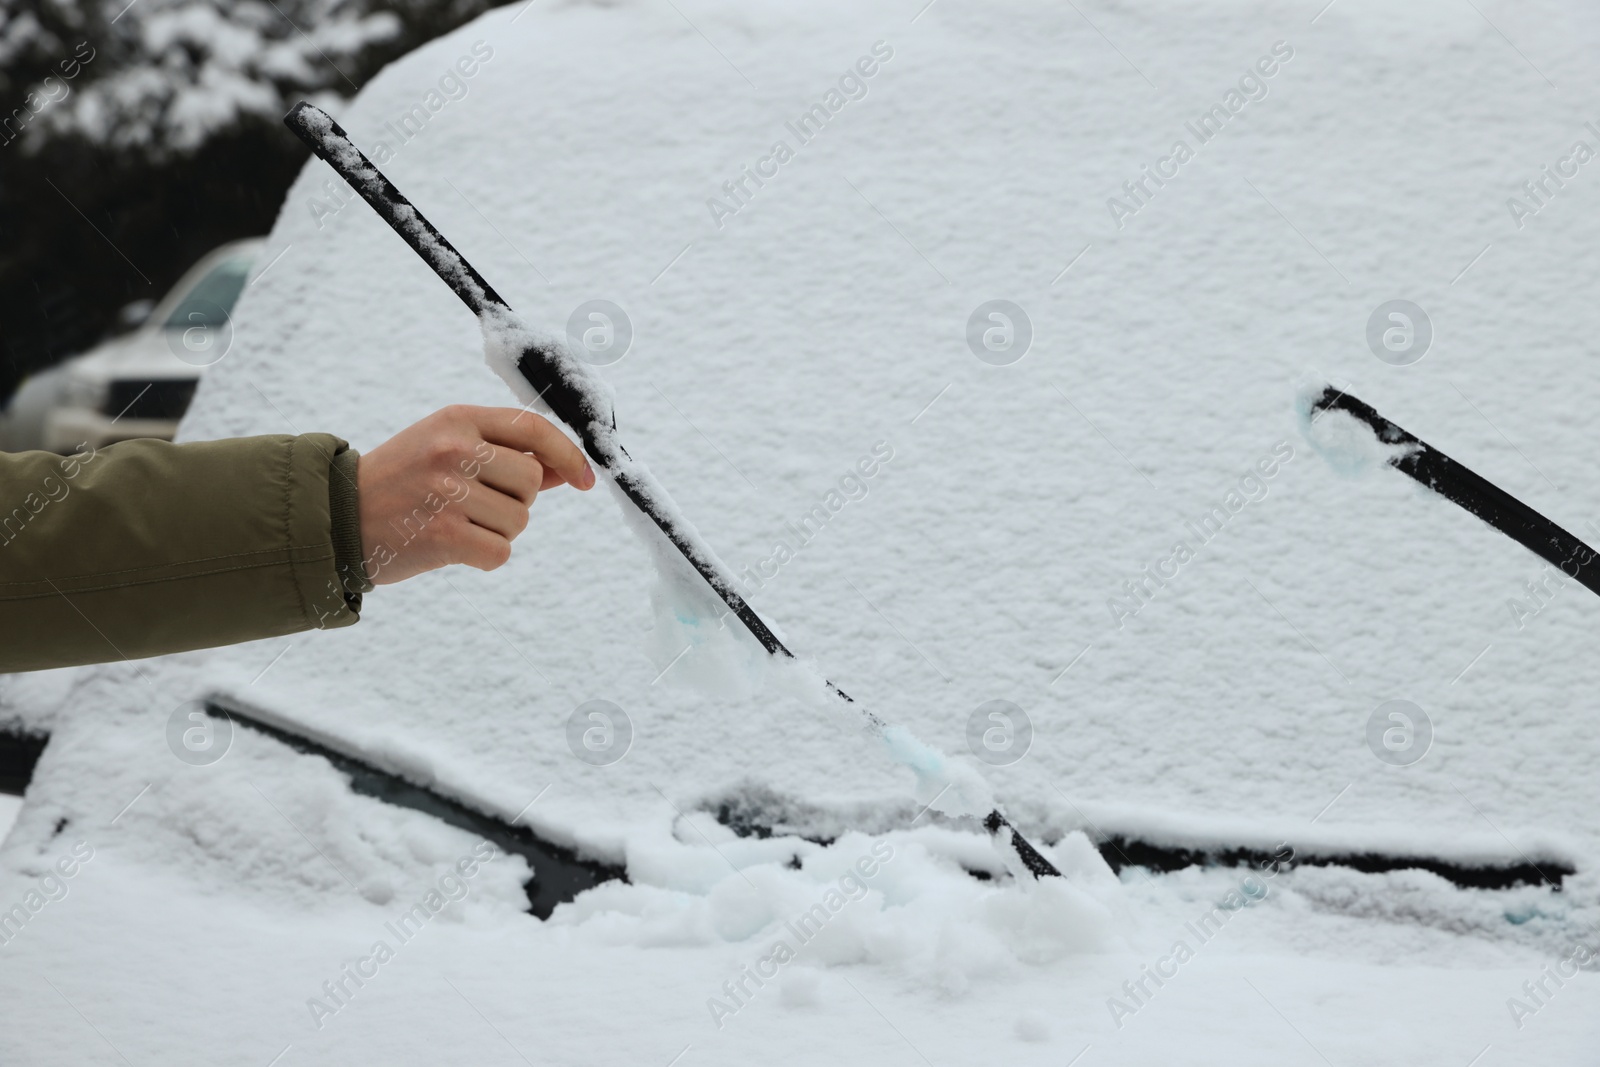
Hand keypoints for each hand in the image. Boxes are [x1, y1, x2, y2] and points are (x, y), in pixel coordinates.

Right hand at [355, 405, 595, 583]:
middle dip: (515, 502)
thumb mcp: (445, 450)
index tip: (584, 479)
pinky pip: (500, 552)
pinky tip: (454, 549)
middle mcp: (453, 450)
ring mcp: (447, 492)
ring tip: (455, 523)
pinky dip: (484, 557)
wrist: (334, 519)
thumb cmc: (399, 483)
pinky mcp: (443, 535)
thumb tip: (562, 470)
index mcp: (457, 420)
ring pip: (518, 521)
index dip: (567, 455)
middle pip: (530, 483)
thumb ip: (502, 455)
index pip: (533, 429)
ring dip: (496, 531)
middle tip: (475, 506)